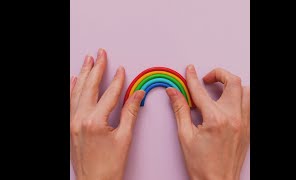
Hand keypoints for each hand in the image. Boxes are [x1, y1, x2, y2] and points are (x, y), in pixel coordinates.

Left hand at [70, 49, 144, 179]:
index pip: (109, 94)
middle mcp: (80, 119)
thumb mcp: (125, 138)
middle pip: (89, 87)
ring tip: (88, 60)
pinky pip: (70, 102)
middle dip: (96, 68)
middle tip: (100, 54)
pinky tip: (75, 80)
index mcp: (94, 121)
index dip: (117, 80)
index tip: (121, 70)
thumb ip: (131, 112)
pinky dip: (73, 89)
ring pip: (77, 92)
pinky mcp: (69, 126)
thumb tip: (137, 95)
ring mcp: (72, 122)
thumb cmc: (109, 166)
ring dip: (83, 74)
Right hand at [166, 65, 249, 179]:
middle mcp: (234, 118)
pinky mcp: (248, 128)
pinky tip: (228, 103)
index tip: (190, 71)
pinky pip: (248, 105)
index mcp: (216, 119)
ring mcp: (244, 122)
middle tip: (207, 79)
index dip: (192, 78)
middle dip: (218, 74)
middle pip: (232, 82)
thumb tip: (173, 93)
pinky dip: (239, 98)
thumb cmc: (202, 165)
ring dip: (232, 85)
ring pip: (245, 91)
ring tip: (219, 89)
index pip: (201, 91)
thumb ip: (180, 109)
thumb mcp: (185, 135)